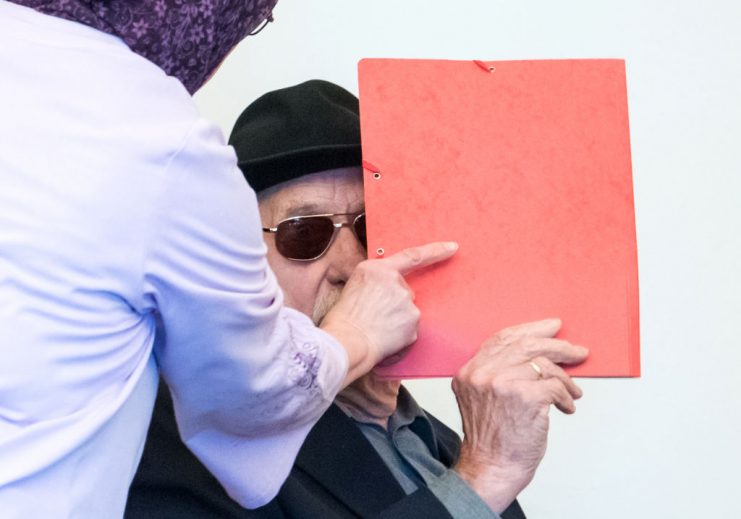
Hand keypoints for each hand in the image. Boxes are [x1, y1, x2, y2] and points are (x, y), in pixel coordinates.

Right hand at [321, 241, 457, 385]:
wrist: (346, 341)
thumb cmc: (344, 318)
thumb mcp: (355, 285)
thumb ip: (377, 280)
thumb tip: (389, 289)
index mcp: (377, 269)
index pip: (413, 255)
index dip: (435, 251)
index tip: (452, 248)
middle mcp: (395, 281)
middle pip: (404, 290)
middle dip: (394, 303)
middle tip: (374, 315)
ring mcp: (407, 301)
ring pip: (407, 310)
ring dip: (396, 318)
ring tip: (376, 327)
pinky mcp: (413, 320)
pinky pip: (410, 327)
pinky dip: (400, 333)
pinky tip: (385, 336)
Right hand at [451, 318, 588, 512]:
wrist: (492, 468)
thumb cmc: (493, 439)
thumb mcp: (483, 399)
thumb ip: (499, 373)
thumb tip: (538, 355)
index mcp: (470, 371)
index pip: (502, 339)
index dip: (530, 330)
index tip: (552, 327)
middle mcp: (482, 373)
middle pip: (526, 345)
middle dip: (557, 346)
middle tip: (577, 351)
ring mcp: (501, 383)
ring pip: (543, 365)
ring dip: (565, 379)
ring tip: (572, 392)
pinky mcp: (524, 397)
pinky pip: (555, 386)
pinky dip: (566, 396)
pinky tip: (566, 407)